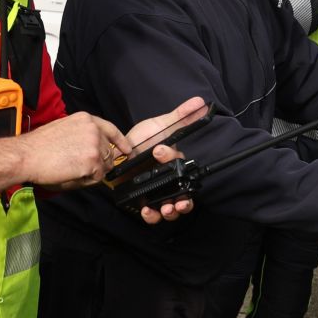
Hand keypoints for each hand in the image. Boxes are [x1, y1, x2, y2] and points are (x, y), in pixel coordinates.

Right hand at [18, 113, 128, 190]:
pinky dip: (87, 180)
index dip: (120, 141)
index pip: (111, 129)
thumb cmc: (39, 146)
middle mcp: (93, 129)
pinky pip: (98, 176)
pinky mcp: (92, 161)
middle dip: (100, 162)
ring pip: (104, 165)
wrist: (26, 155)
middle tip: (80, 168)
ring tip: (72, 170)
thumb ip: (84, 137)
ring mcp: (95, 145)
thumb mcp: (64, 129)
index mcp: (86, 119)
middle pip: (108, 151)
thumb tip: (96, 152)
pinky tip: (72, 175)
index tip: (126, 149)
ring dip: (93, 172)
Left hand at [122, 96, 205, 224]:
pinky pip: (152, 214)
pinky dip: (152, 215)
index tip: (159, 150)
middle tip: (178, 202)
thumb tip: (200, 102)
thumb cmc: (142, 139)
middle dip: (184, 202)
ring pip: (172, 209)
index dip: (172, 158)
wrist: (117, 153)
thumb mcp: (161, 125)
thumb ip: (181, 115)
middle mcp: (169, 180)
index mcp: (175, 163)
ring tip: (166, 209)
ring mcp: (157, 192)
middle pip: (184, 196)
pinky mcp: (144, 200)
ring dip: (171, 211)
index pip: (180, 164)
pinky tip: (147, 210)